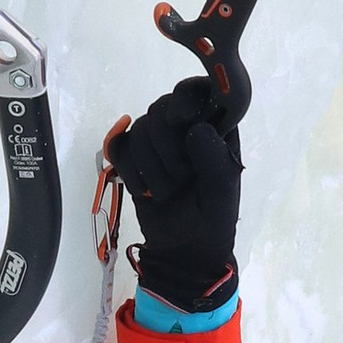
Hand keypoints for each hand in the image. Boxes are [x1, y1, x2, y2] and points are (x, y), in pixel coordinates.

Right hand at [109, 76, 241, 309]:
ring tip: (166, 191)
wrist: (183, 252)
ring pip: (140, 129)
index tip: (183, 124)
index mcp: (214, 127)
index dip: (184, 101)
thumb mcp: (222, 193)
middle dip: (166, 148)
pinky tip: (143, 189)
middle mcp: (184, 127)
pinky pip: (120, 147)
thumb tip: (193, 128)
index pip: (197, 90)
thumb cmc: (212, 220)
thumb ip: (213, 159)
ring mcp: (157, 142)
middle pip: (161, 108)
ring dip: (150, 166)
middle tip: (181, 177)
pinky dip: (129, 170)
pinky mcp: (134, 158)